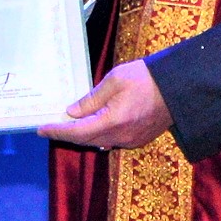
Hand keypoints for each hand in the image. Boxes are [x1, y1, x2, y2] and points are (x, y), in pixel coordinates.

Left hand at [39, 59, 171, 149]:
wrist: (179, 86)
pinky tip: (93, 125)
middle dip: (67, 135)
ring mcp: (133, 140)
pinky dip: (99, 135)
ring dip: (83, 135)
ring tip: (69, 125)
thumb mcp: (114, 81)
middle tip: (51, 127)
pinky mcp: (140, 139)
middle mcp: (122, 136)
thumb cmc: (146, 78)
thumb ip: (91, 100)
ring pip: (100, 142)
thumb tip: (73, 112)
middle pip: (87, 141)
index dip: (58, 131)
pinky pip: (113, 140)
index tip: (41, 129)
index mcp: (114, 122)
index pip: (78, 132)